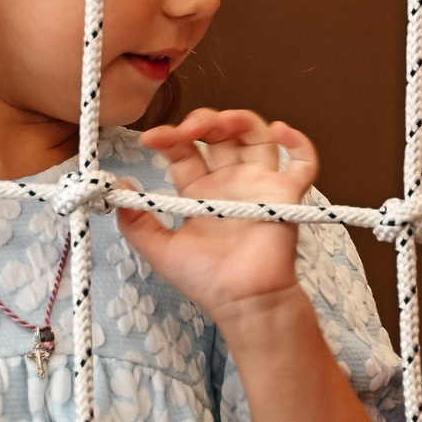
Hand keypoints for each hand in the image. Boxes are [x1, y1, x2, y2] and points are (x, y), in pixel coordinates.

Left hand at [120, 109, 318, 332]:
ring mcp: (260, 184)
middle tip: (189, 130)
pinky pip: (303, 163)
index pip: (185, 149)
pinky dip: (298, 143)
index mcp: (200, 189)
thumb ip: (135, 222)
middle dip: (203, 121)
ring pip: (256, 136)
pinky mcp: (287, 194)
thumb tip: (119, 186)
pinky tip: (280, 130)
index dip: (170, 137)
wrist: (242, 301)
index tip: (152, 139)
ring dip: (242, 119)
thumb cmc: (206, 279)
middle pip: (220, 134)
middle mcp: (230, 180)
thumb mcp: (159, 250)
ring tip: (226, 121)